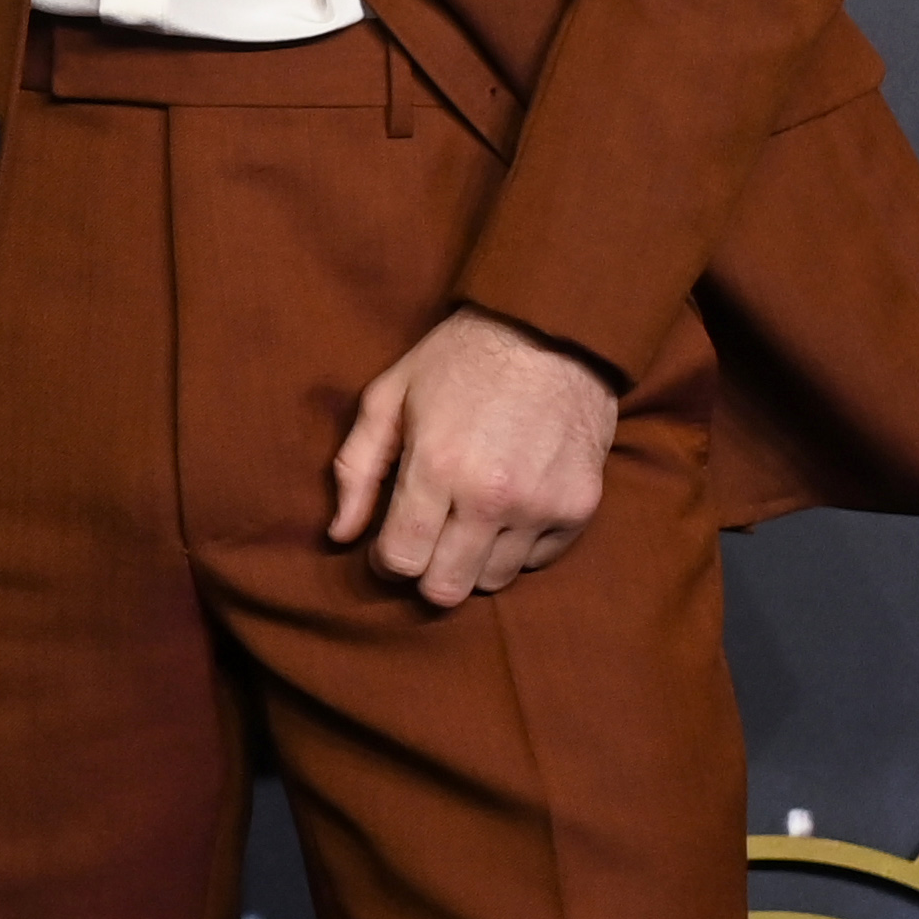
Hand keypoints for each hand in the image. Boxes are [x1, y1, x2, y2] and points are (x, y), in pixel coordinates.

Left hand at [329, 305, 618, 606]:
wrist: (551, 329)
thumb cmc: (459, 358)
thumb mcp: (390, 395)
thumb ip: (357, 468)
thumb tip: (338, 535)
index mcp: (437, 466)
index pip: (402, 561)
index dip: (386, 560)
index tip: (390, 541)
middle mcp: (491, 496)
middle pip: (446, 589)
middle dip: (426, 572)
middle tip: (426, 538)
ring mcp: (541, 506)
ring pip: (492, 581)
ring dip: (472, 560)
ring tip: (468, 516)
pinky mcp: (579, 508)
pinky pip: (537, 561)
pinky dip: (517, 546)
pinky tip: (507, 505)